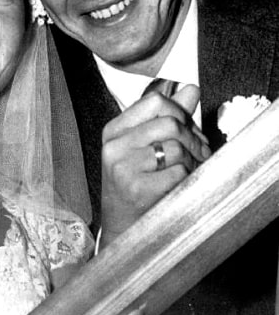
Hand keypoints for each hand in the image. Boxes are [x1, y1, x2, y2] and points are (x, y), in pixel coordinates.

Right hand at [100, 85, 210, 241]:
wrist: (122, 226)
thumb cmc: (136, 183)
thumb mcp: (144, 146)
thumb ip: (167, 116)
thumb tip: (191, 88)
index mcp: (114, 130)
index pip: (155, 101)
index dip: (180, 112)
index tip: (187, 127)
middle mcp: (114, 147)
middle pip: (170, 123)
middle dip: (192, 138)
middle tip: (199, 152)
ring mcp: (123, 169)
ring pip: (176, 148)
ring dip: (192, 161)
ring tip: (189, 170)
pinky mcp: (137, 189)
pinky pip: (177, 172)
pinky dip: (186, 178)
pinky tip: (180, 185)